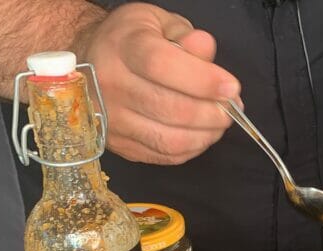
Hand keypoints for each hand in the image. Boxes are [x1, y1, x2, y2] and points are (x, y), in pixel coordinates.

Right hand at [77, 4, 239, 164]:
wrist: (91, 61)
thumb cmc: (131, 40)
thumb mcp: (158, 23)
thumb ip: (184, 34)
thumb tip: (205, 49)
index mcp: (122, 47)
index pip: (163, 66)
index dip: (203, 80)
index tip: (231, 87)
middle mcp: (111, 85)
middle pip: (170, 108)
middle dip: (212, 112)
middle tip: (231, 107)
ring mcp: (111, 120)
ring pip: (168, 139)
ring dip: (205, 135)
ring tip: (219, 122)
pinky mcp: (119, 144)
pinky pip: (162, 155)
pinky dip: (190, 148)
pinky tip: (201, 134)